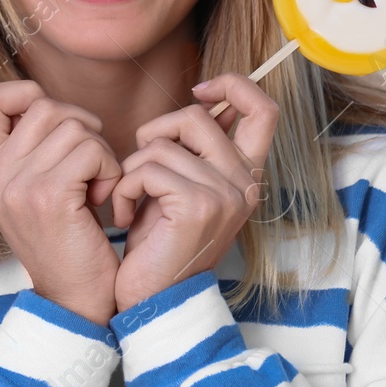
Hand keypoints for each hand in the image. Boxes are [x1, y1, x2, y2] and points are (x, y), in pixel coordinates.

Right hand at [0, 80, 123, 325]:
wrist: (76, 300)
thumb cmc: (67, 240)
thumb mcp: (34, 192)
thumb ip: (31, 149)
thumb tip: (42, 100)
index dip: (24, 94)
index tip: (54, 122)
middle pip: (44, 107)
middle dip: (80, 126)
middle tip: (90, 164)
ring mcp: (18, 186)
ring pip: (74, 127)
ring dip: (100, 152)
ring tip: (96, 186)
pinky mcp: (50, 196)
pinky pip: (91, 150)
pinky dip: (110, 169)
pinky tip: (103, 198)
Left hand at [110, 73, 279, 312]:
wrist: (153, 301)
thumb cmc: (159, 242)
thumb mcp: (182, 186)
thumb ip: (195, 148)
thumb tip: (203, 98)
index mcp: (246, 175)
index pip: (263, 109)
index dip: (233, 85)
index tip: (199, 91)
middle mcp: (244, 183)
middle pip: (196, 116)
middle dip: (154, 132)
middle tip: (139, 167)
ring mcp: (225, 194)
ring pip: (161, 144)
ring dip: (131, 169)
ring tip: (128, 200)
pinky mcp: (198, 206)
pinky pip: (147, 168)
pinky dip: (123, 188)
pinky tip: (122, 214)